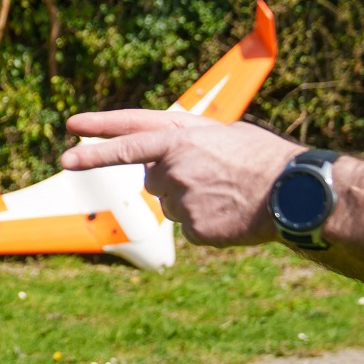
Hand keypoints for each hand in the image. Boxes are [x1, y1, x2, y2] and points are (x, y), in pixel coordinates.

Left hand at [60, 109, 302, 246]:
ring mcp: (181, 198)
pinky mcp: (192, 228)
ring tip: (228, 194)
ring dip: (193, 201)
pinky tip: (232, 214)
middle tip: (106, 165)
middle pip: (151, 178)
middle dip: (168, 179)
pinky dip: (209, 223)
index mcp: (182, 137)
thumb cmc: (263, 159)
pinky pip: (191, 227)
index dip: (97, 137)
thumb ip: (186, 143)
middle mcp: (174, 165)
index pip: (129, 136)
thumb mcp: (222, 134)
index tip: (68, 140)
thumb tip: (162, 161)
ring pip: (171, 204)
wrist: (294, 193)